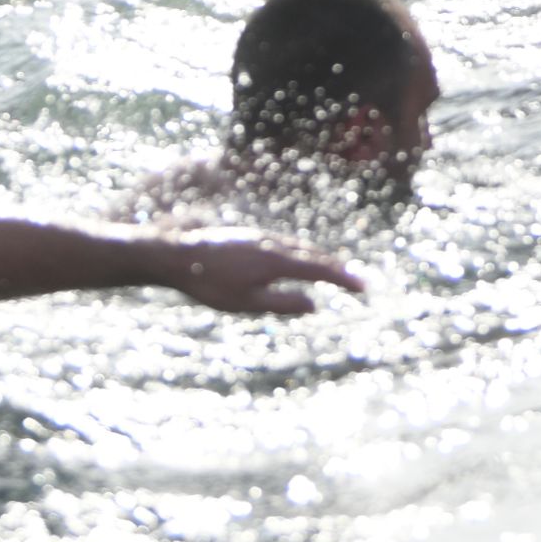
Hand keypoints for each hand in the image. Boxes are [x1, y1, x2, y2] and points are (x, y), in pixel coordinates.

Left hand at [163, 237, 365, 316]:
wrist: (176, 253)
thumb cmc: (209, 283)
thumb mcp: (246, 303)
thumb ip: (282, 303)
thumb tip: (314, 304)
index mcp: (277, 261)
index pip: (320, 269)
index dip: (344, 279)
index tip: (363, 288)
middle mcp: (274, 244)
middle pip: (314, 254)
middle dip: (338, 268)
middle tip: (357, 281)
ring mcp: (261, 237)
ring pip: (300, 246)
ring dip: (320, 258)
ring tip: (334, 270)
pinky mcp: (250, 237)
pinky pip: (286, 243)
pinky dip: (302, 252)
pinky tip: (297, 259)